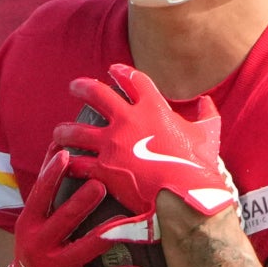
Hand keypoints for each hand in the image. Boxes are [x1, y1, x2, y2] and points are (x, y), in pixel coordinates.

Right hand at [0, 148, 143, 266]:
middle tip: (99, 185)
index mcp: (29, 223)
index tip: (65, 154)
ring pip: (83, 249)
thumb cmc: (39, 242)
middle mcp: (38, 246)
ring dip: (103, 235)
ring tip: (121, 222)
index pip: (39, 196)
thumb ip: (47, 184)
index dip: (50, 176)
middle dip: (80, 203)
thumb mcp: (36, 217)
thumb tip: (59, 143)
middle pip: (63, 220)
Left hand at [54, 64, 238, 241]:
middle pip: (97, 95)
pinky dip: (69, 163)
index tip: (113, 70)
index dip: (121, 73)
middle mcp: (128, 121)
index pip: (133, 80)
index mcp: (153, 108)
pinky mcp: (104, 169)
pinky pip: (78, 163)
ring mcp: (113, 144)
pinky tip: (64, 164)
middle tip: (74, 86)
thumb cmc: (198, 165)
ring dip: (65, 130)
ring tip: (59, 132)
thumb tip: (206, 102)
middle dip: (83, 87)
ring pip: (78, 131)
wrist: (186, 196)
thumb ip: (207, 114)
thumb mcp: (209, 134)